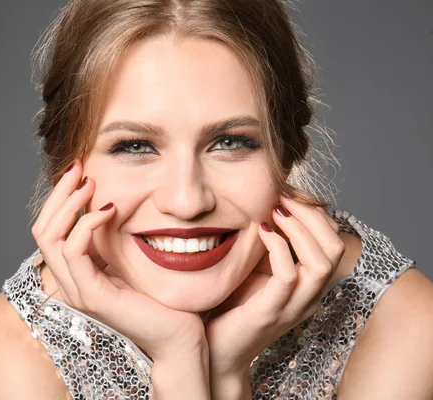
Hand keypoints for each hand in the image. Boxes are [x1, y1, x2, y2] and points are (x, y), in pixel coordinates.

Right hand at [31, 160, 206, 361]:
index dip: (61, 197)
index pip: (50, 229)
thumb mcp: (133, 259)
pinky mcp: (93, 296)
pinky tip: (110, 209)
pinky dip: (85, 225)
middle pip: (42, 229)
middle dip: (58, 193)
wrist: (180, 337)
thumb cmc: (163, 298)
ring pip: (49, 238)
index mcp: (78, 272)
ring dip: (68, 204)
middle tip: (78, 166)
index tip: (81, 169)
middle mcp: (71, 281)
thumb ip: (115, 239)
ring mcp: (78, 290)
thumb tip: (112, 203)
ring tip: (90, 183)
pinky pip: (73, 252)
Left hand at [204, 195, 344, 385]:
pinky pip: (288, 275)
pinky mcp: (270, 312)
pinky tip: (263, 232)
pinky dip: (279, 248)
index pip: (332, 240)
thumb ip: (267, 246)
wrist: (218, 351)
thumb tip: (264, 205)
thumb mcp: (255, 269)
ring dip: (300, 228)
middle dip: (312, 214)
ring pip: (321, 261)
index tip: (288, 192)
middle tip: (283, 195)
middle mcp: (308, 296)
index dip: (314, 212)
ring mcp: (292, 306)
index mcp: (309, 285)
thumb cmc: (232, 307)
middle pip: (335, 247)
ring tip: (276, 209)